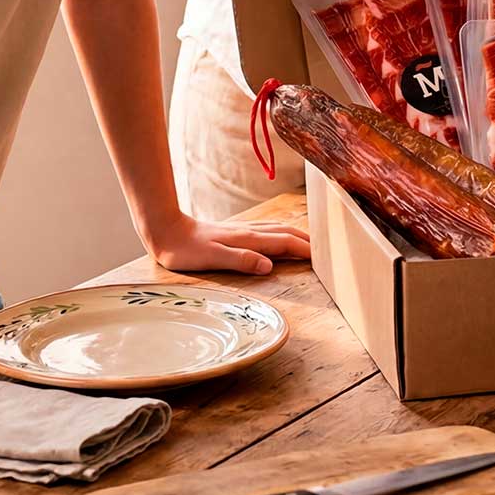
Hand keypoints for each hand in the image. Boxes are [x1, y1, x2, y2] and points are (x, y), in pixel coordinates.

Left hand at [144, 215, 311, 275]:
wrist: (166, 231)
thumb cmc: (186, 250)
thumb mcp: (212, 259)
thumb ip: (241, 260)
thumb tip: (269, 266)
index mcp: (248, 239)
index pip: (284, 242)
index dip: (305, 250)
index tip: (325, 258)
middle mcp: (249, 232)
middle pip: (286, 233)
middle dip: (308, 241)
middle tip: (328, 252)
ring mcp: (243, 230)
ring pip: (278, 229)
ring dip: (297, 236)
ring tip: (312, 244)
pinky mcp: (235, 231)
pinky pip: (267, 230)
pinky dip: (282, 233)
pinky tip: (280, 236)